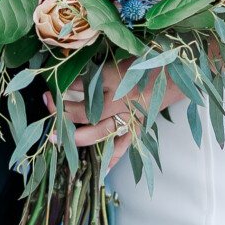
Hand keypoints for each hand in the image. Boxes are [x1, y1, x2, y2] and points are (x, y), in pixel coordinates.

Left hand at [58, 61, 184, 150]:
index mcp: (115, 77)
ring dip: (76, 135)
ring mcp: (130, 117)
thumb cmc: (149, 60)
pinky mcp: (138, 127)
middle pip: (85, 110)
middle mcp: (120, 99)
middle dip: (62, 111)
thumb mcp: (121, 54)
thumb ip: (98, 63)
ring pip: (98, 131)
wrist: (178, 73)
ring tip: (56, 137)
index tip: (51, 85)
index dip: (64, 84)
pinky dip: (111, 159)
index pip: (82, 83)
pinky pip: (123, 147)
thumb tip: (71, 68)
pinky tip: (98, 170)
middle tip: (47, 106)